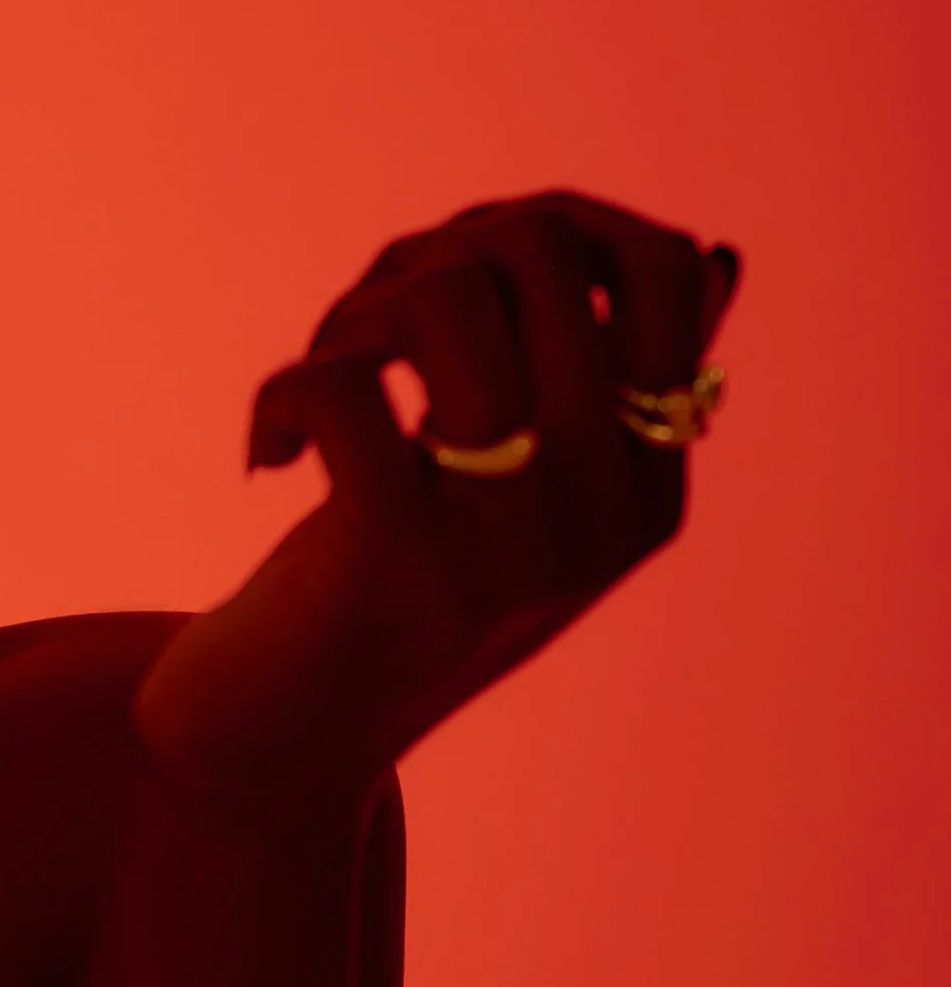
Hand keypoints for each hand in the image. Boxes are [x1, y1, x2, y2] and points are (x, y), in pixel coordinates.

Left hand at [131, 191, 740, 810]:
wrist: (275, 759)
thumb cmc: (384, 602)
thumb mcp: (511, 495)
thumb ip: (603, 386)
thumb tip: (717, 259)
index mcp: (646, 491)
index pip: (667, 266)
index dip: (547, 227)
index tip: (460, 286)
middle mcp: (601, 517)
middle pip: (542, 252)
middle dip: (425, 255)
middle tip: (358, 336)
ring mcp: (508, 543)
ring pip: (449, 300)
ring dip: (354, 313)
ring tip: (320, 381)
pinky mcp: (397, 560)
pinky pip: (344, 384)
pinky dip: (280, 395)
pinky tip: (268, 458)